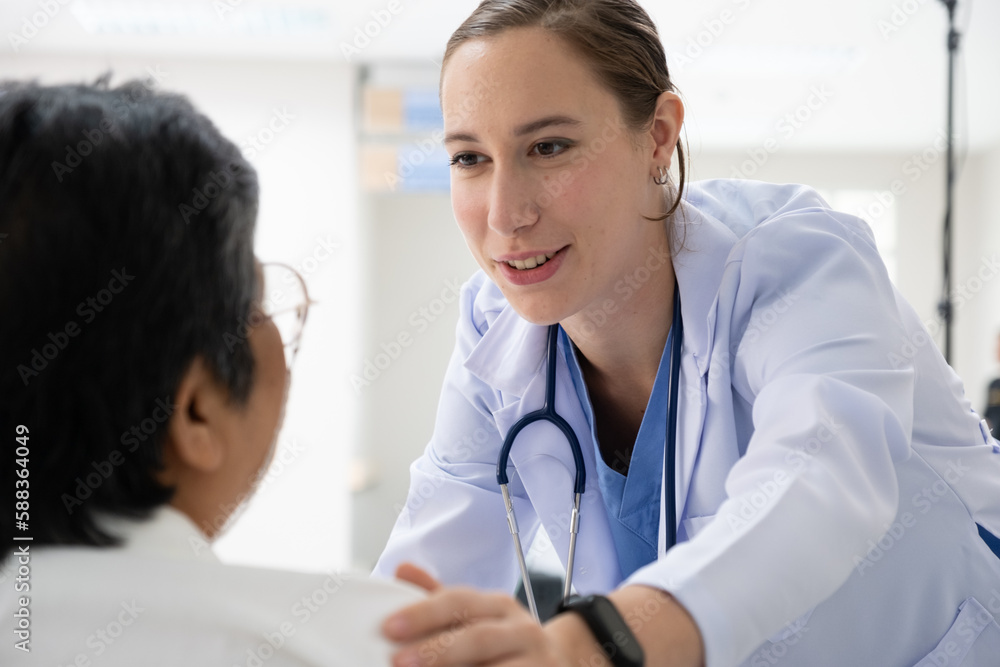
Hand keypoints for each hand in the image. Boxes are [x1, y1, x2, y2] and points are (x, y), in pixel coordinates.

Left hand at [382, 564, 704, 666]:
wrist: (568, 660)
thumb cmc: (507, 639)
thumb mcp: (477, 613)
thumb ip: (439, 597)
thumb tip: (401, 570)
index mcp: (498, 606)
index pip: (458, 602)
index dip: (424, 613)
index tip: (389, 626)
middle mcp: (521, 630)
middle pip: (478, 638)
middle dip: (437, 651)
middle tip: (399, 661)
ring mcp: (537, 662)